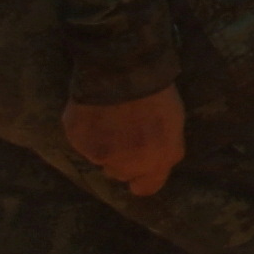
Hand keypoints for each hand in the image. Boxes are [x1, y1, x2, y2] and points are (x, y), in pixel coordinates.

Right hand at [62, 84, 186, 200]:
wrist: (124, 66)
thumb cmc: (156, 90)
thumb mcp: (174, 123)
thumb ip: (164, 150)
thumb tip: (152, 165)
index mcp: (159, 158)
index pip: (146, 187)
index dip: (141, 179)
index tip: (137, 173)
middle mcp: (130, 163)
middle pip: (120, 173)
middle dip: (122, 158)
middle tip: (123, 132)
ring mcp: (101, 154)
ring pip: (100, 159)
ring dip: (103, 144)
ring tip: (108, 117)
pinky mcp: (79, 141)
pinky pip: (81, 142)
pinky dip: (85, 131)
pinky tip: (94, 111)